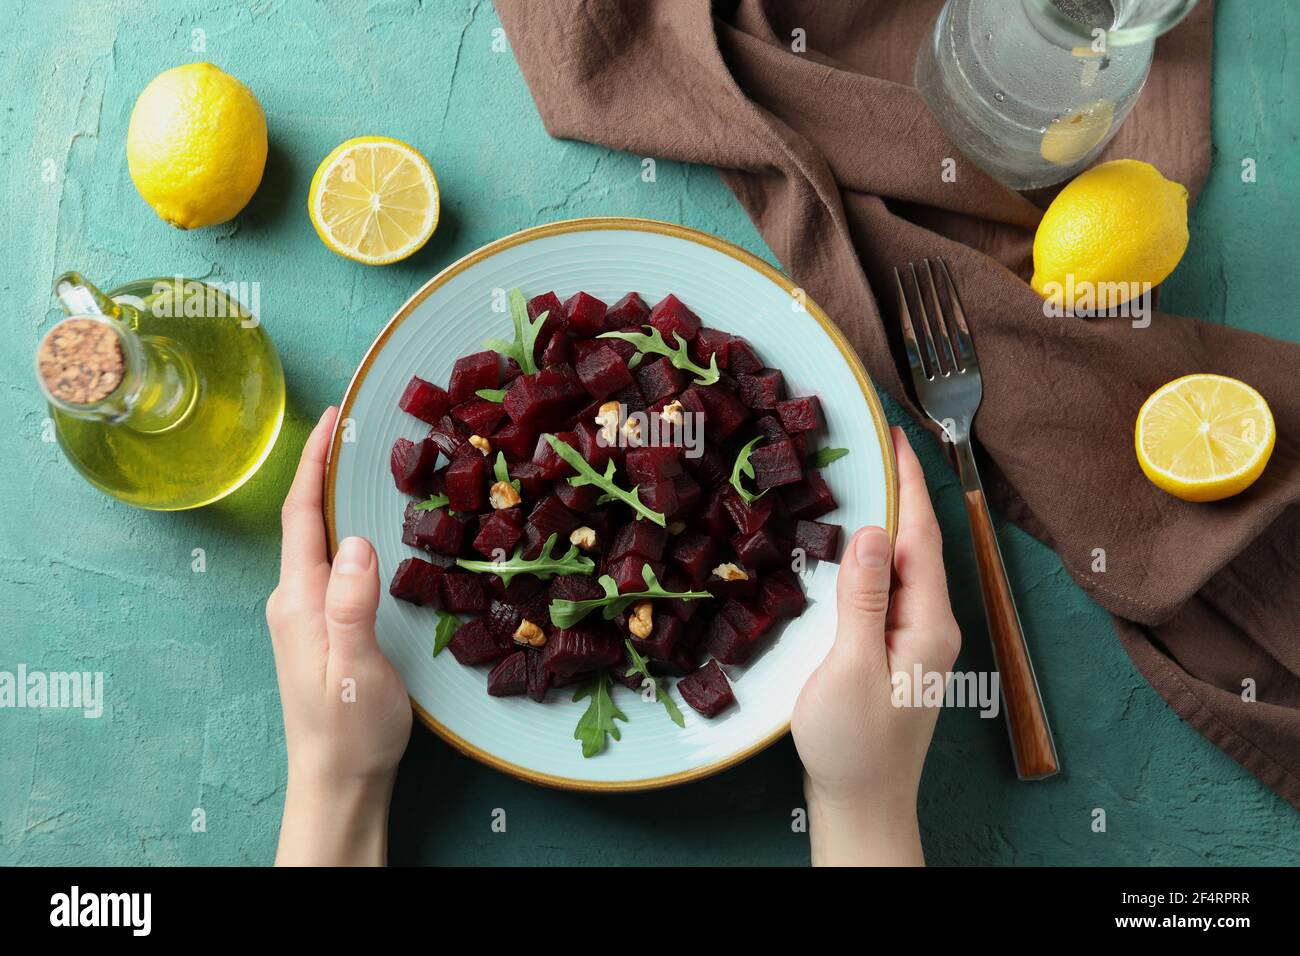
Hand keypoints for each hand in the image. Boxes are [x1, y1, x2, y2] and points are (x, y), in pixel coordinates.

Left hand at [266, 406, 411, 865]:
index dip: (313, 463)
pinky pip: (332, 564)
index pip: (300, 517)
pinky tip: (370, 529)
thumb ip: (351, 603)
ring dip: (335, 499)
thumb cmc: (349, 730)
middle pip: (305, 520)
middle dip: (324, 469)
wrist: (338, 782)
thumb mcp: (355, 667)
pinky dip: (346, 531)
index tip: (332, 417)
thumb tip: (354, 540)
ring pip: (319, 541)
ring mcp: (307, 615)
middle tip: (356, 429)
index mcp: (299, 601)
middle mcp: (295, 600)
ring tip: (365, 466)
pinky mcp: (324, 628)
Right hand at [791, 427, 960, 865]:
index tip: (897, 437)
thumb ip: (863, 599)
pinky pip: (888, 589)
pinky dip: (874, 557)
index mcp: (927, 624)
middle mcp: (930, 625)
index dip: (909, 484)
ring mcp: (914, 640)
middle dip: (900, 493)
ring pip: (903, 566)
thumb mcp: (850, 667)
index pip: (922, 537)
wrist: (861, 803)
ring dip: (887, 522)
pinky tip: (855, 548)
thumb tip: (875, 532)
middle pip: (917, 545)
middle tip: (874, 447)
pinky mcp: (894, 652)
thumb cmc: (852, 745)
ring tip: (864, 482)